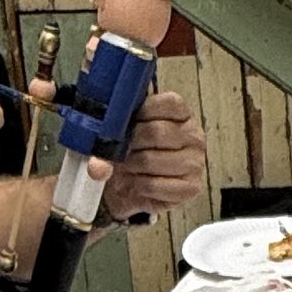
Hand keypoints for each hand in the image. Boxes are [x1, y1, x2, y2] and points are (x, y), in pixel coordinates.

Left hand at [102, 90, 207, 218]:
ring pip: (151, 160)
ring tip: (127, 167)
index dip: (144, 110)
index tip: (127, 120)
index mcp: (182, 115)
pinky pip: (153, 185)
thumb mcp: (121, 135)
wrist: (134, 187)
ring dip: (130, 166)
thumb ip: (107, 139)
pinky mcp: (191, 188)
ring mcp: (195, 163)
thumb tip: (96, 166)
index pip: (170, 103)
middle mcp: (194, 137)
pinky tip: (136, 182)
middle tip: (120, 150)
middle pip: (156, 132)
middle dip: (130, 143)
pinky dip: (137, 185)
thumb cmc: (132, 153)